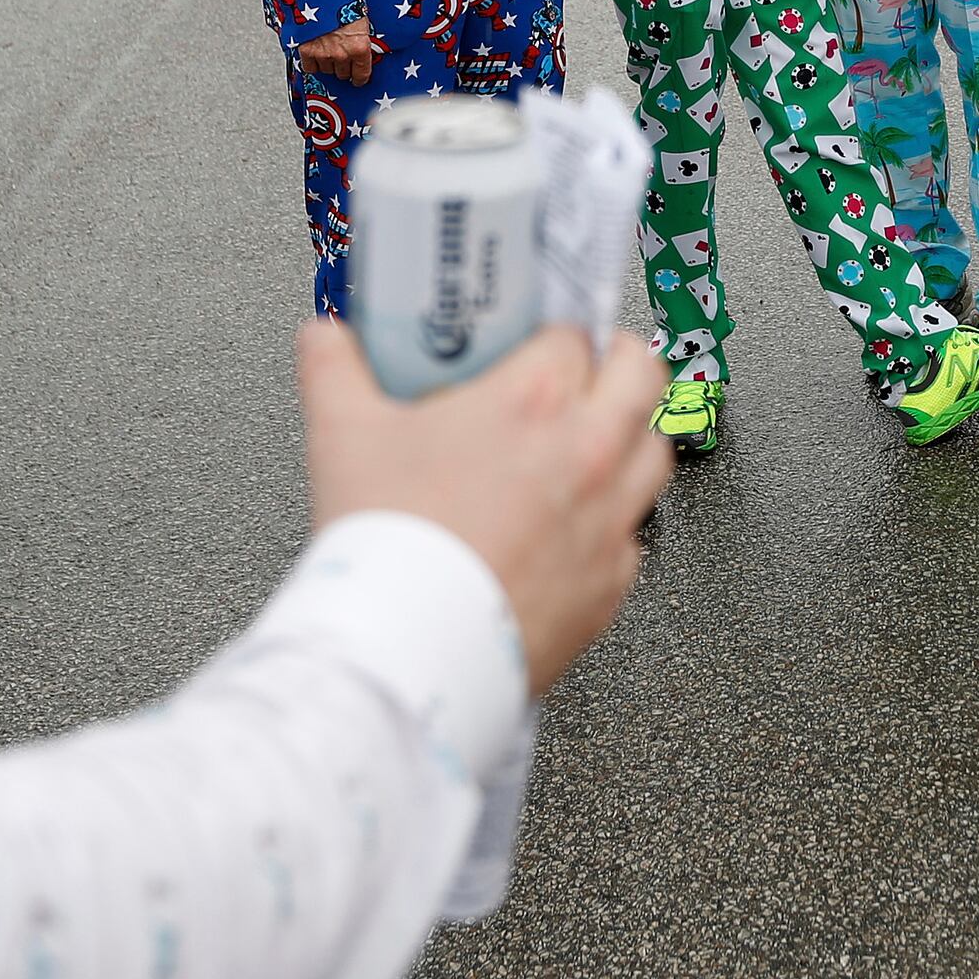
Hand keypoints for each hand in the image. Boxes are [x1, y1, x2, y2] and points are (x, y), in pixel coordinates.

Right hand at [296, 18, 381, 84]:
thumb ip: (360, 40)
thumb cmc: (343, 0)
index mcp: (360, 47)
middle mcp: (342, 54)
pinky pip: (310, 67)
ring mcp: (323, 54)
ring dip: (328, 62)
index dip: (359, 77)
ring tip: (328, 47)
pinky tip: (315, 52)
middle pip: (343, 74)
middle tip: (342, 54)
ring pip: (327, 70)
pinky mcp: (306, 51)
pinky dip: (312, 62)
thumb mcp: (361, 21)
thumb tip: (362, 52)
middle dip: (343, 66)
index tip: (358, 78)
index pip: (361, 75)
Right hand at [299, 321, 671, 698]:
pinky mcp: (610, 583)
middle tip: (589, 370)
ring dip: (629, 438)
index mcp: (535, 401)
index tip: (533, 341)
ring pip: (654, 452)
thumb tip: (324, 337)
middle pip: (641, 376)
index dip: (552, 330)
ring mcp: (607, 520)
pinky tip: (572, 526)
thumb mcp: (340, 432)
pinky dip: (611, 523)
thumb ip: (331, 366)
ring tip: (592, 442)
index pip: (574, 332)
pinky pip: (632, 534)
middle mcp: (587, 453)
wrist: (406, 648)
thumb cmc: (389, 543)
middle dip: (617, 363)